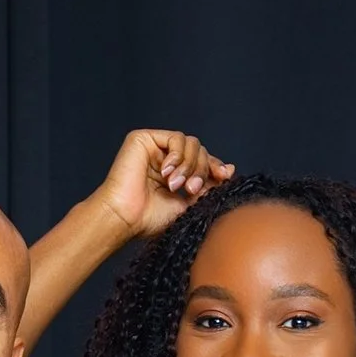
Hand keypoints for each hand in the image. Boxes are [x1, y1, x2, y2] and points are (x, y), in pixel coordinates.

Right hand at [91, 129, 234, 240]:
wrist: (126, 218)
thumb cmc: (150, 218)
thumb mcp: (189, 204)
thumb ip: (208, 188)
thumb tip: (229, 170)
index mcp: (175, 174)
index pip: (202, 162)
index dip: (215, 167)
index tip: (225, 176)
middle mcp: (166, 159)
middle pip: (200, 151)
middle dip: (201, 170)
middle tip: (191, 190)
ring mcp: (155, 148)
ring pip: (191, 143)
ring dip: (189, 165)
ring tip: (175, 185)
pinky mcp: (143, 139)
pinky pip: (175, 138)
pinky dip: (177, 155)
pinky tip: (166, 172)